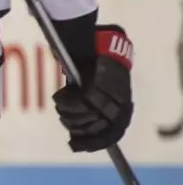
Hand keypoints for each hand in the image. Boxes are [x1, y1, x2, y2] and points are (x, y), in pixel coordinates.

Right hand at [55, 25, 132, 151]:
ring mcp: (110, 95)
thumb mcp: (95, 83)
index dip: (96, 142)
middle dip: (79, 129)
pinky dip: (65, 103)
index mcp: (124, 102)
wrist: (88, 39)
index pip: (114, 132)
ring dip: (70, 115)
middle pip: (98, 127)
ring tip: (60, 106)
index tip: (77, 145)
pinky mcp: (96, 87)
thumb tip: (81, 124)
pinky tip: (59, 96)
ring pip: (87, 117)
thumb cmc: (90, 57)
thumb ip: (93, 101)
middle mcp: (121, 101)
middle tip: (64, 122)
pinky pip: (78, 105)